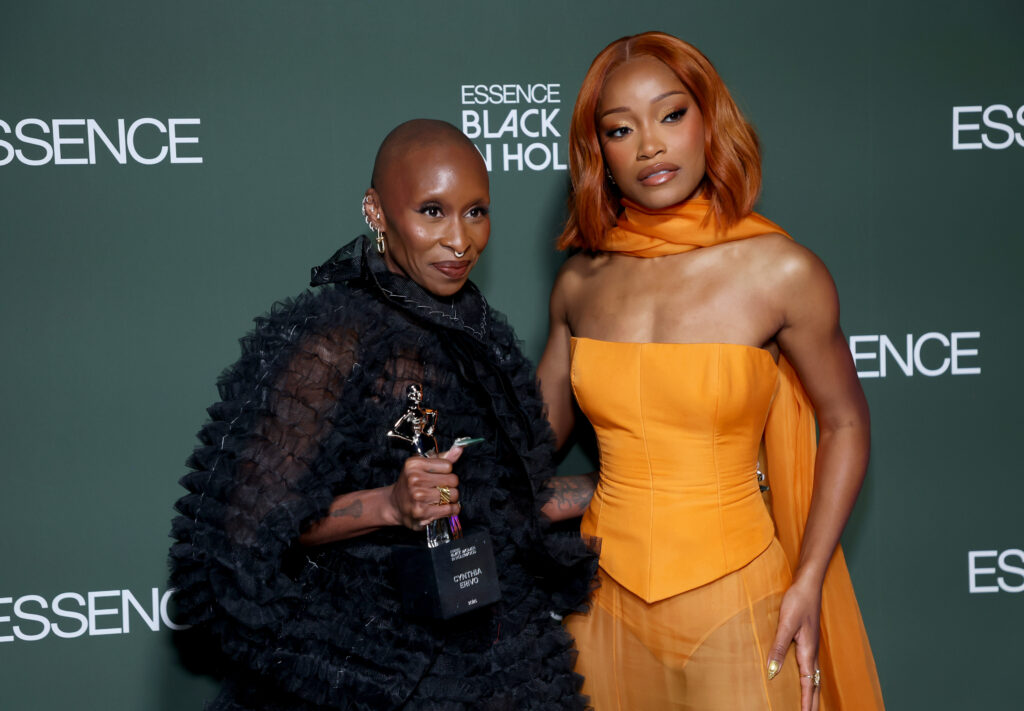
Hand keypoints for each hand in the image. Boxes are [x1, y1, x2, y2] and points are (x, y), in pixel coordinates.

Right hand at [387, 446, 462, 530]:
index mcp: (414, 464)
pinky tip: (445, 507)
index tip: (440, 476)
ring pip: (453, 495)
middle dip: (451, 485)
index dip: (447, 472)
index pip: (448, 466)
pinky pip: (450, 509)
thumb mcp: (422, 466)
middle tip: (442, 488)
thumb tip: (459, 449)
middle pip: (453, 480)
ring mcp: (417, 496)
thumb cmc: (411, 483)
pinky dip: (452, 509)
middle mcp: (414, 479)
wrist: (395, 505)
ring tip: (441, 498)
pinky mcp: (422, 512)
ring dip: (451, 498)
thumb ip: (442, 458)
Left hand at [767, 577, 821, 710]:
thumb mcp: (786, 625)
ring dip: (811, 692)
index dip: (806, 702)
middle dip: (812, 702)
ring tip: (808, 705)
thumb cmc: (797, 602)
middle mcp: (812, 653)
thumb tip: (772, 672)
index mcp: (808, 653)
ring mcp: (811, 647)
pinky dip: (809, 679)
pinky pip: (811, 667)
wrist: (808, 585)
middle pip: (814, 684)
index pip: (808, 684)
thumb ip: (779, 648)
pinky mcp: (808, 641)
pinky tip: (804, 679)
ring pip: (814, 676)